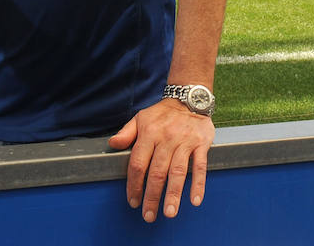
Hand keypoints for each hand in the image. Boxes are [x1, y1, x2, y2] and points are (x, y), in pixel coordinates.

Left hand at [108, 98, 213, 222]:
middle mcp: (167, 138)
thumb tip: (112, 144)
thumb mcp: (141, 118)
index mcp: (149, 133)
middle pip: (157, 172)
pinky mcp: (201, 144)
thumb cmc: (162, 114)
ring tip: (169, 213)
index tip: (133, 201)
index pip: (138, 163)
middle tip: (149, 216)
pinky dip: (198, 184)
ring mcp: (185, 142)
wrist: (189, 98)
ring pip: (178, 171)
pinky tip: (194, 200)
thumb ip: (126, 133)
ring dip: (173, 194)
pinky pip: (200, 166)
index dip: (134, 184)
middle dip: (152, 196)